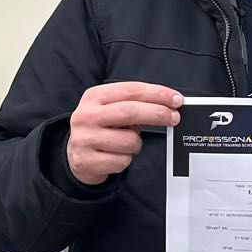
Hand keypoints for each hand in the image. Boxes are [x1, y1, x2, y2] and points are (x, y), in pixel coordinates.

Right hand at [66, 82, 183, 184]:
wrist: (75, 155)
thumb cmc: (102, 128)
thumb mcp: (112, 109)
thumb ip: (135, 103)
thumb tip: (169, 104)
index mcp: (94, 96)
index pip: (130, 90)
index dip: (157, 94)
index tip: (176, 99)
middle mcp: (86, 116)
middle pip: (130, 111)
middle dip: (158, 113)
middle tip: (174, 117)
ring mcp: (84, 139)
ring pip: (129, 140)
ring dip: (137, 144)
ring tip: (127, 143)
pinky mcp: (86, 161)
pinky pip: (122, 161)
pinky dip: (126, 160)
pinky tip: (116, 155)